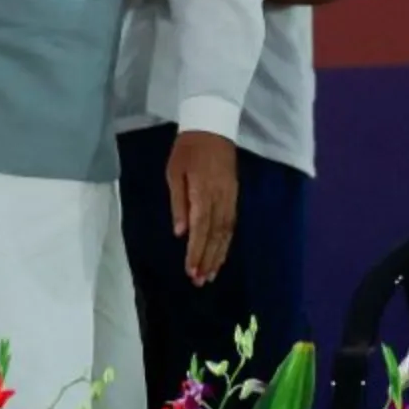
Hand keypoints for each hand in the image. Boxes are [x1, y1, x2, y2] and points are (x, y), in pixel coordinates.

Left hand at [167, 129, 238, 287]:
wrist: (213, 127)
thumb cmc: (187, 149)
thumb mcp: (174, 172)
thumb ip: (179, 203)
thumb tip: (180, 233)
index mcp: (203, 191)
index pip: (200, 228)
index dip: (196, 251)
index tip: (190, 270)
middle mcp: (220, 198)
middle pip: (215, 235)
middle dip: (207, 259)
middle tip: (199, 281)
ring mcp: (230, 198)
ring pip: (226, 233)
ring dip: (218, 256)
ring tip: (209, 275)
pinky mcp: (235, 196)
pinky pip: (232, 225)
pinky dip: (226, 243)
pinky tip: (220, 255)